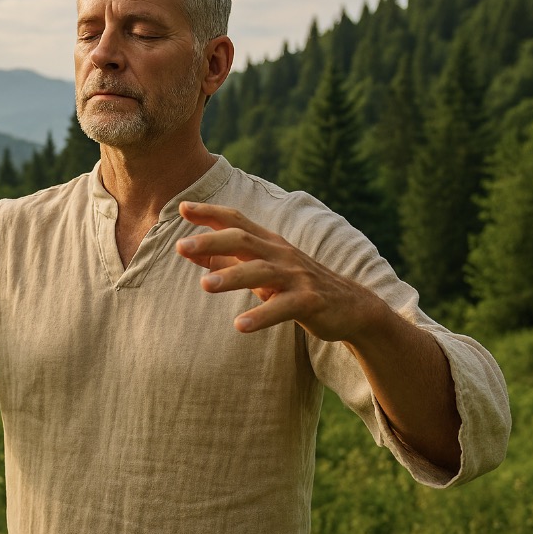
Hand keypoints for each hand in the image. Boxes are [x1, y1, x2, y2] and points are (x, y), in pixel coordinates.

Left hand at [175, 201, 382, 341]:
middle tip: (181, 245)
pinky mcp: (310, 302)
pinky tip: (240, 325)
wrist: (352, 307)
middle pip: (243, 240)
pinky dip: (261, 315)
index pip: (236, 221)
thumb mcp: (260, 269)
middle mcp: (281, 254)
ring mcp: (296, 277)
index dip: (210, 213)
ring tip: (204, 285)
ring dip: (232, 277)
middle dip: (212, 241)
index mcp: (268, 243)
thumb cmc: (294, 284)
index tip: (182, 208)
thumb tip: (186, 249)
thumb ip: (225, 258)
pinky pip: (283, 307)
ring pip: (261, 271)